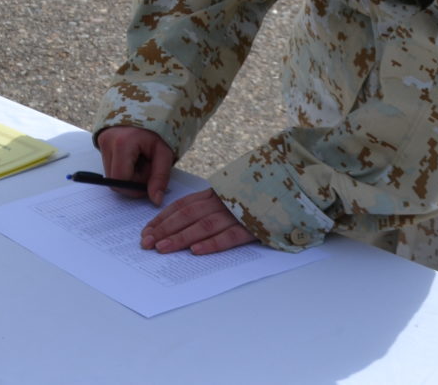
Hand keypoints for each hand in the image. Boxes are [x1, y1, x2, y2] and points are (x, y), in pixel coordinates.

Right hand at [96, 125, 174, 206]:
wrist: (147, 105)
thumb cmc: (157, 128)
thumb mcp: (164, 152)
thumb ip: (160, 177)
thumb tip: (156, 200)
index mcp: (122, 144)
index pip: (121, 180)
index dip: (135, 187)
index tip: (149, 180)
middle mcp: (107, 143)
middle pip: (114, 180)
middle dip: (132, 181)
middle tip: (147, 168)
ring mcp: (102, 142)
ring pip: (111, 174)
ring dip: (128, 175)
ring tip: (141, 161)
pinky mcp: (101, 142)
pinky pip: (110, 166)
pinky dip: (123, 168)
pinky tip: (133, 158)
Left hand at [139, 188, 255, 254]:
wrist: (291, 187)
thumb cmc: (256, 196)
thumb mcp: (228, 195)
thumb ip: (209, 205)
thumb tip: (181, 224)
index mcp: (214, 194)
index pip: (181, 206)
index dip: (162, 218)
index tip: (146, 231)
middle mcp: (221, 202)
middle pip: (187, 216)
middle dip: (164, 230)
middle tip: (146, 244)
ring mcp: (237, 213)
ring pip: (203, 225)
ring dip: (181, 238)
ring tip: (164, 249)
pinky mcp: (253, 226)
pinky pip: (230, 236)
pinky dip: (212, 243)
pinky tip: (197, 251)